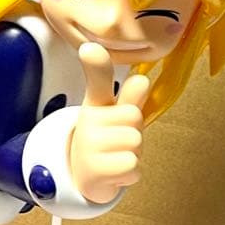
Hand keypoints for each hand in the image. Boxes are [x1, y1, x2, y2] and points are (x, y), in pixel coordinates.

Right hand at [69, 43, 150, 204]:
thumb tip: (141, 78)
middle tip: (119, 141)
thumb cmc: (106, 140)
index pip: (97, 80)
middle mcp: (87, 122)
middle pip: (135, 117)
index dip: (95, 63)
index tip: (90, 48)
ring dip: (134, 154)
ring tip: (117, 156)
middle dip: (135, 132)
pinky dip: (129, 173)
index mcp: (94, 104)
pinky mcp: (94, 171)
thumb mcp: (114, 115)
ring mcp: (88, 146)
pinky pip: (132, 166)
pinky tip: (115, 172)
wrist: (82, 176)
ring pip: (135, 142)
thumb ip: (129, 98)